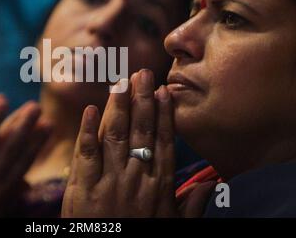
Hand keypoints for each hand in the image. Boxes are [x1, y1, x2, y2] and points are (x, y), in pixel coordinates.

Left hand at [62, 69, 177, 217]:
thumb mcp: (172, 227)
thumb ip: (191, 207)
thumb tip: (212, 186)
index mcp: (159, 188)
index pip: (163, 143)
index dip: (163, 115)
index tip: (164, 92)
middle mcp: (136, 179)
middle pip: (141, 132)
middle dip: (142, 100)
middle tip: (142, 74)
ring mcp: (109, 181)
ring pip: (115, 136)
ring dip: (118, 107)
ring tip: (121, 83)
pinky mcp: (83, 188)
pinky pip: (86, 153)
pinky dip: (88, 130)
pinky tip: (90, 109)